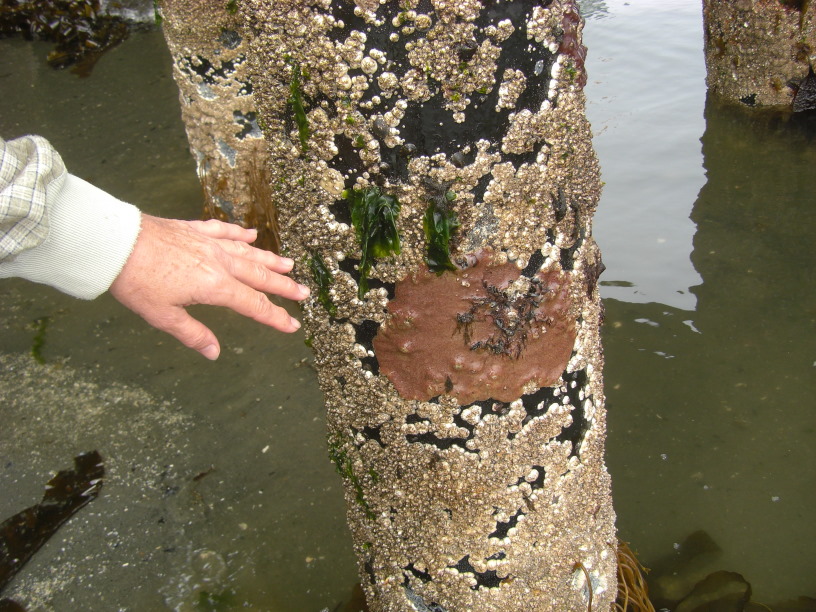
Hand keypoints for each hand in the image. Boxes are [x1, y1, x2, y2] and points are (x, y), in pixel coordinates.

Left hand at [110, 214, 308, 359]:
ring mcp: (208, 243)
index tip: (292, 325)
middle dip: (283, 286)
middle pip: (258, 276)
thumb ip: (192, 334)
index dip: (274, 317)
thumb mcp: (163, 315)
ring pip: (247, 252)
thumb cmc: (136, 280)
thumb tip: (214, 352)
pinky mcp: (193, 229)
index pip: (253, 305)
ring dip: (269, 260)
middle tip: (303, 292)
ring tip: (288, 264)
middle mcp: (219, 262)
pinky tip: (250, 234)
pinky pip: (223, 230)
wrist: (116, 242)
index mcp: (215, 286)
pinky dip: (239, 233)